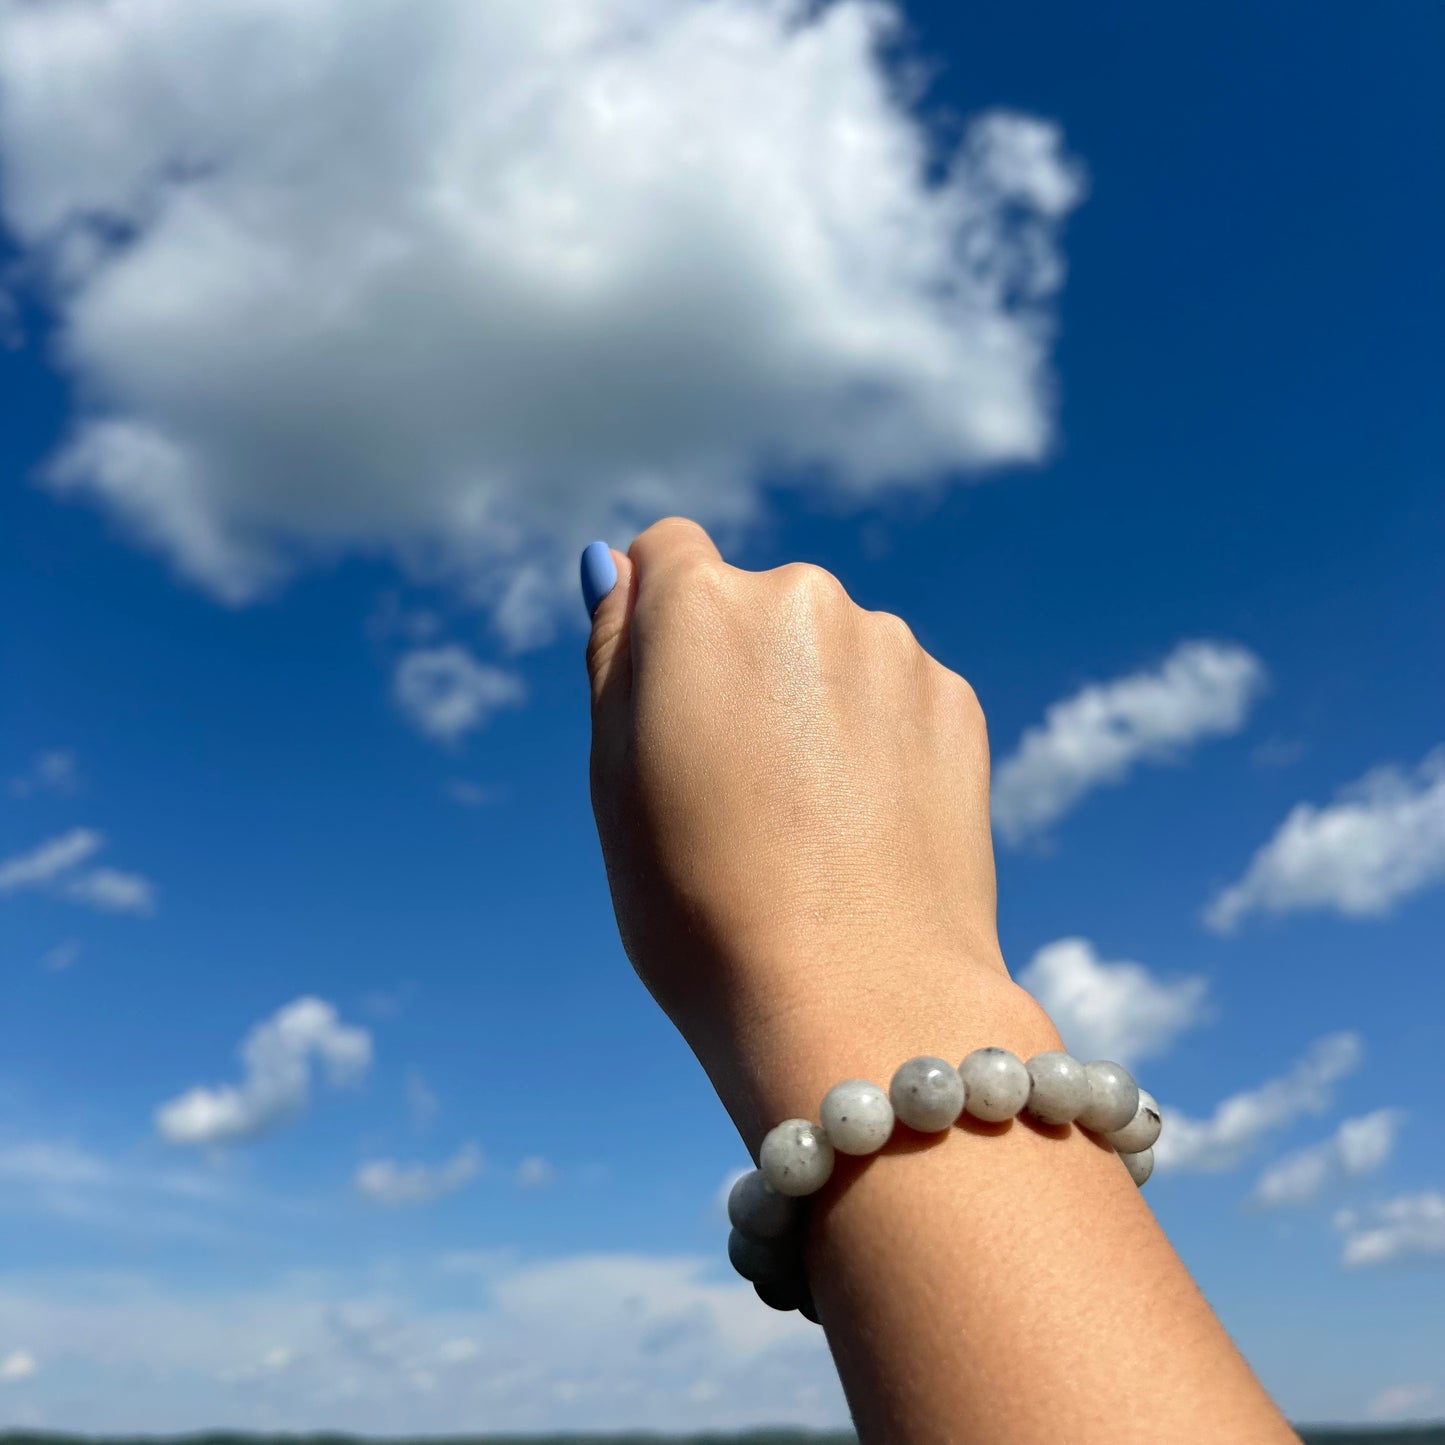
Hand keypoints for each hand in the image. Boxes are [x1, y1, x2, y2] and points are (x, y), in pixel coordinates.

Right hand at [584, 517, 1053, 1148]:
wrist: (857, 1002)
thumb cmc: (703, 907)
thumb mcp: (613, 781)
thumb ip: (614, 654)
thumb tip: (611, 563)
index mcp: (703, 606)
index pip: (668, 551)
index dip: (659, 620)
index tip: (672, 703)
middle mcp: (805, 598)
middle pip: (756, 604)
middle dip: (742, 666)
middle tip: (737, 788)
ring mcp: (893, 648)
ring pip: (831, 650)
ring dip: (815, 699)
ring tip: (809, 820)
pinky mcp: (956, 701)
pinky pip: (895, 692)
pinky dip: (878, 736)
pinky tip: (867, 824)